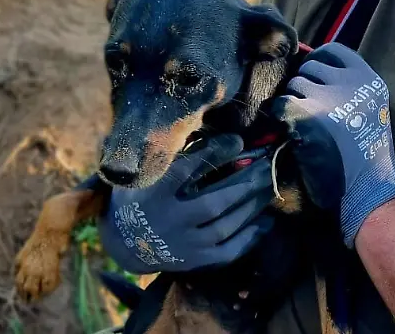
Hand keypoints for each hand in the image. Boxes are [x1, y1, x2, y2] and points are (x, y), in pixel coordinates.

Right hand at [98, 133, 276, 273]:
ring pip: (224, 225)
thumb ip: (174, 156)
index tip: (239, 141)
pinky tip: (266, 220)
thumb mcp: (147, 173)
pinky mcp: (195, 261)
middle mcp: (169, 220)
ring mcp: (183, 245)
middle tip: (267, 164)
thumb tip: (208, 132)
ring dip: (251, 204)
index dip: (216, 153)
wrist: (126, 243)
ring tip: (269, 185)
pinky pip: (228, 251)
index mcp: (154, 193)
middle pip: (214, 201)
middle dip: (245, 181)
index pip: (188, 169)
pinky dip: (250, 236)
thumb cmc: (142, 196)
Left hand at [270, 42, 394, 247]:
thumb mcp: (370, 107)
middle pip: (309, 67)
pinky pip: (280, 104)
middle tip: (312, 111)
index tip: (313, 77)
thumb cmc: (364, 151)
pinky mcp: (306, 115)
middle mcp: (350, 82)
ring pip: (293, 85)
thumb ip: (347, 84)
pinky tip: (295, 134)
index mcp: (368, 79)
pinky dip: (282, 119)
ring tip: (308, 126)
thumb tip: (307, 57)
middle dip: (304, 86)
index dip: (318, 60)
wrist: (366, 187)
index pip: (333, 50)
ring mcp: (327, 97)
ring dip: (294, 103)